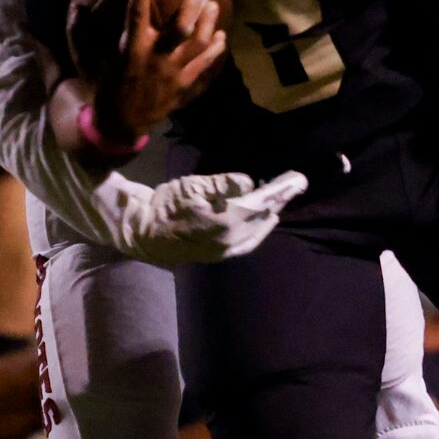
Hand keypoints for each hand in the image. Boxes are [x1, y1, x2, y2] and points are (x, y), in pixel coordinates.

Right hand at [95, 0, 226, 145]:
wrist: (120, 124)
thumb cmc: (103, 88)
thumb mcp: (87, 62)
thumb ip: (81, 34)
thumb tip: (77, 7)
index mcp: (130, 50)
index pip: (136, 13)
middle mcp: (155, 58)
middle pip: (180, 29)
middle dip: (190, 8)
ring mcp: (173, 72)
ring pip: (197, 44)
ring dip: (208, 24)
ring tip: (214, 6)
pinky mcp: (184, 83)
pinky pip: (204, 64)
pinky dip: (214, 50)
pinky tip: (221, 37)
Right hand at [98, 169, 307, 264]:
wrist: (142, 233)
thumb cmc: (165, 205)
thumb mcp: (192, 186)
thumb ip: (223, 184)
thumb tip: (249, 183)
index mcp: (224, 221)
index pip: (260, 205)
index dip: (279, 192)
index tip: (296, 182)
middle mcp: (229, 240)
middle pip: (262, 220)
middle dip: (277, 203)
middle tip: (291, 188)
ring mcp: (224, 251)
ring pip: (256, 234)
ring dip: (268, 217)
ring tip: (278, 202)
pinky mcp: (218, 256)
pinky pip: (246, 244)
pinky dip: (258, 231)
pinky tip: (263, 222)